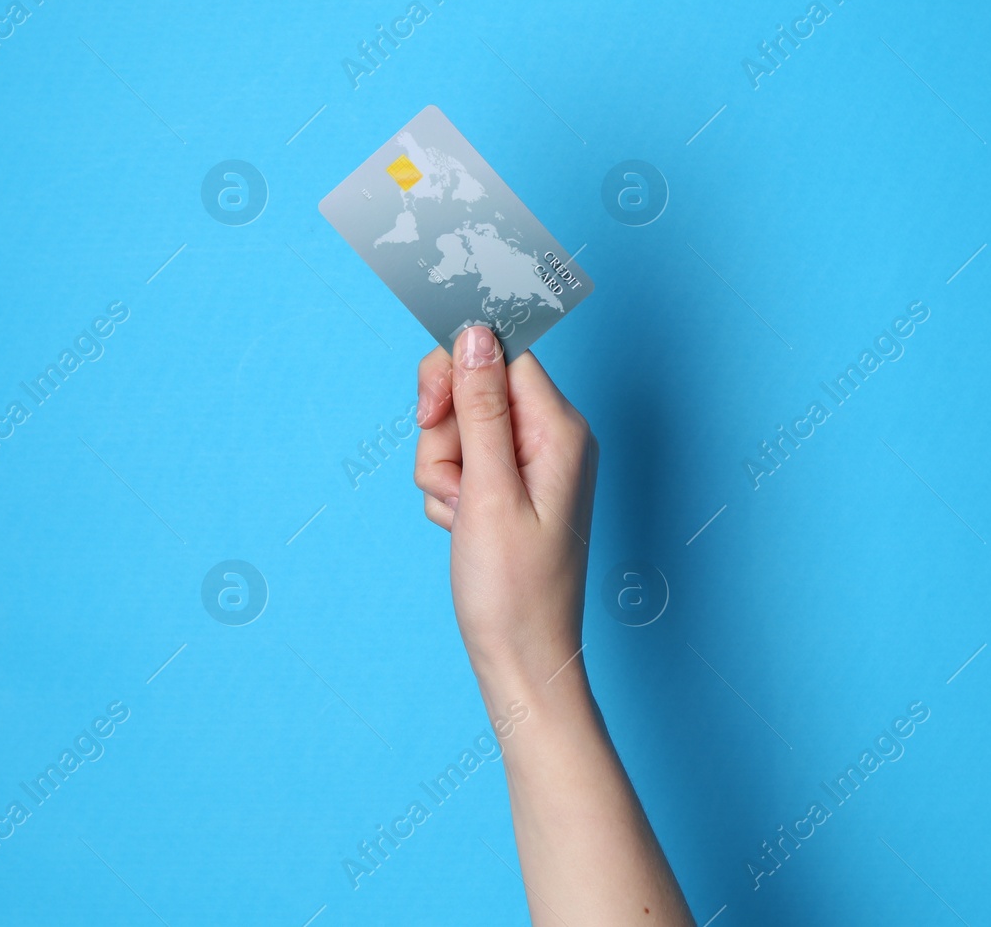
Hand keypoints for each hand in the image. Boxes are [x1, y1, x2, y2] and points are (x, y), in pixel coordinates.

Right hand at [413, 324, 597, 686]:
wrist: (521, 659)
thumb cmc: (515, 589)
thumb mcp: (489, 492)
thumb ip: (480, 408)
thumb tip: (475, 331)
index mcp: (561, 429)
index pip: (501, 352)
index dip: (456, 373)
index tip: (430, 413)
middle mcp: (551, 437)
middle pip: (473, 387)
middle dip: (444, 431)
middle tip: (452, 481)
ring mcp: (529, 463)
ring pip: (456, 427)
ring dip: (442, 471)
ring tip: (462, 517)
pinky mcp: (507, 487)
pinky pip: (459, 462)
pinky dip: (448, 492)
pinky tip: (462, 528)